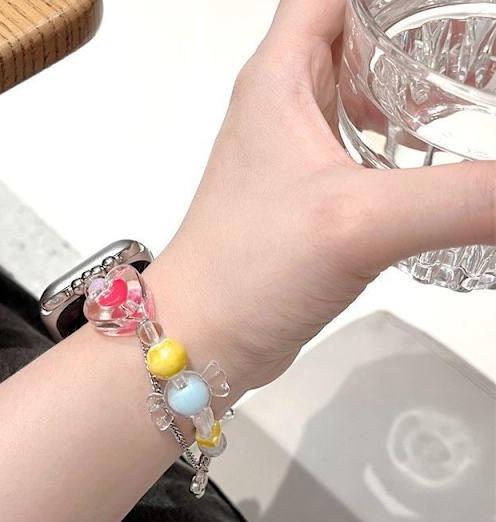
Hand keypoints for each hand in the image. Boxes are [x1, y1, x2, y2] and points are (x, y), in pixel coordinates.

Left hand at [147, 0, 494, 394]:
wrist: (205, 335)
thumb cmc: (243, 272)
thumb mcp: (358, 223)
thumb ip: (459, 199)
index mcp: (281, 78)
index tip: (443, 12)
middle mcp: (285, 105)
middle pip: (357, 32)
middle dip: (419, 32)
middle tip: (472, 47)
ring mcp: (296, 152)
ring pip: (360, 92)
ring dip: (412, 87)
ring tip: (469, 91)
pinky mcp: (309, 195)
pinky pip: (361, 147)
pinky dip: (401, 141)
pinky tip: (437, 157)